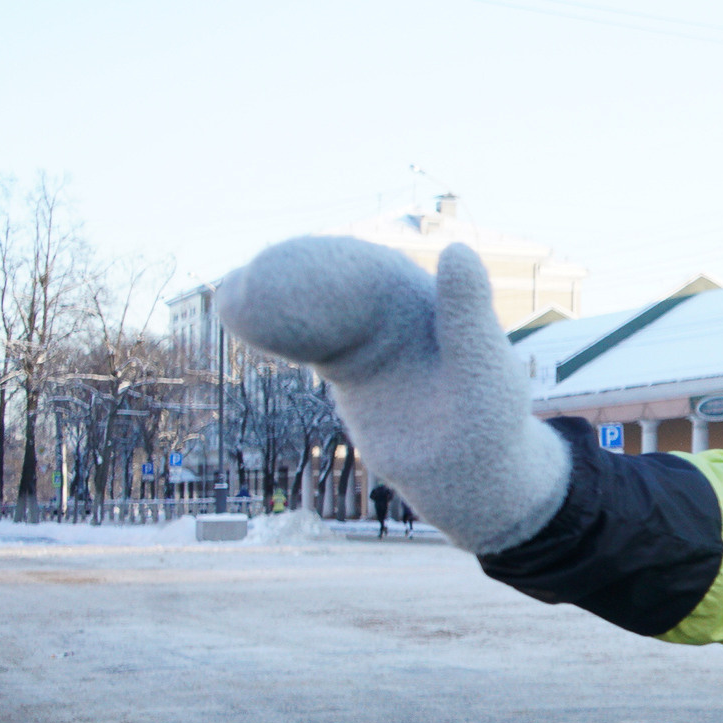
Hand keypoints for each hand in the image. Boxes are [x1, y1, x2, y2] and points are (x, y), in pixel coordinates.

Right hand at [215, 238, 569, 552]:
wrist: (471, 473)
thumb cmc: (490, 423)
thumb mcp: (481, 367)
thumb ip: (468, 313)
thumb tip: (458, 249)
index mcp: (432, 305)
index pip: (377, 271)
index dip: (336, 264)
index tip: (297, 257)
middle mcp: (399, 314)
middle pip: (337, 283)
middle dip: (294, 275)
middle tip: (250, 277)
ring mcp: (371, 339)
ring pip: (315, 310)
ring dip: (277, 299)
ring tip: (232, 294)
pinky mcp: (350, 367)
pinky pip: (307, 340)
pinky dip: (277, 331)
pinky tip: (238, 316)